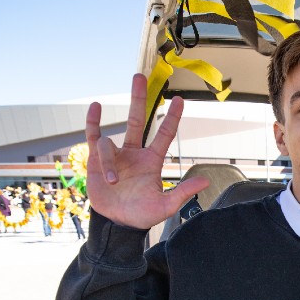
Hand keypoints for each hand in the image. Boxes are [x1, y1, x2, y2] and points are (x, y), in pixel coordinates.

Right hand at [85, 74, 208, 228]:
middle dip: (138, 99)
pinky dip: (93, 122)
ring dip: (109, 161)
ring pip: (110, 143)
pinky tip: (95, 108)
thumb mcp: (165, 206)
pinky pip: (93, 137)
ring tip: (112, 182)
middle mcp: (133, 153)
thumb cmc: (141, 215)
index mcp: (151, 161)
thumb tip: (206, 181)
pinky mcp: (95, 160)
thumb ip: (183, 193)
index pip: (164, 134)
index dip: (172, 117)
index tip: (180, 99)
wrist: (116, 223)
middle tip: (138, 76)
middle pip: (136, 120)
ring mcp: (115, 155)